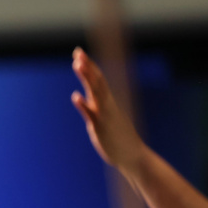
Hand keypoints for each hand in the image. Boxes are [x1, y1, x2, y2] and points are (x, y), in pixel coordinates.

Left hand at [71, 47, 144, 173]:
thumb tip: (83, 96)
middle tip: (77, 52)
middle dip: (87, 66)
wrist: (131, 155)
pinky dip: (84, 105)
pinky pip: (91, 114)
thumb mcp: (103, 117)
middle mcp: (107, 104)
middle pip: (97, 81)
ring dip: (86, 78)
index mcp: (107, 101)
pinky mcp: (100, 127)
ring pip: (95, 92)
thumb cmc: (117, 136)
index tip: (78, 52)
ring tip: (77, 65)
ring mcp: (104, 114)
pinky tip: (75, 96)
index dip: (88, 65)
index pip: (97, 79)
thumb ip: (93, 105)